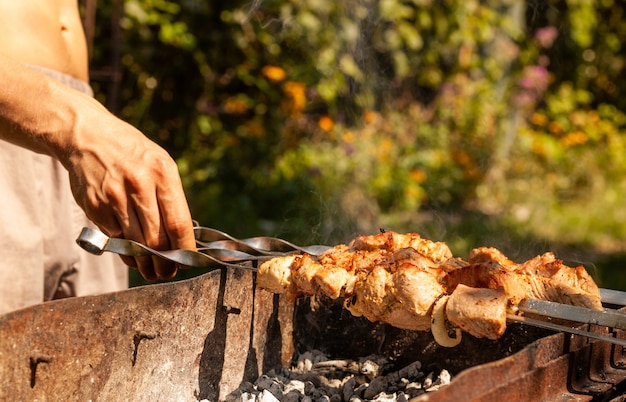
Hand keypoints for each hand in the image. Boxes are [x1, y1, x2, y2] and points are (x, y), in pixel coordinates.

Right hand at [63, 97, 195, 279]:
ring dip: (145, 263)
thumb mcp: (161, 163)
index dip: (185, 250)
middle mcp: (139, 185)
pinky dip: (125, 252)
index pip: (178, 224)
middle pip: (156, 240)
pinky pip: (115, 239)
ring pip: (135, 244)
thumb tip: (183, 236)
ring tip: (152, 270)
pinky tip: (132, 255)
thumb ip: (171, 197)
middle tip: (168, 272)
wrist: (88, 136)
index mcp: (162, 173)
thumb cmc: (133, 154)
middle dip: (165, 263)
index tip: (188, 262)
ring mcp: (114, 198)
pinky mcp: (95, 207)